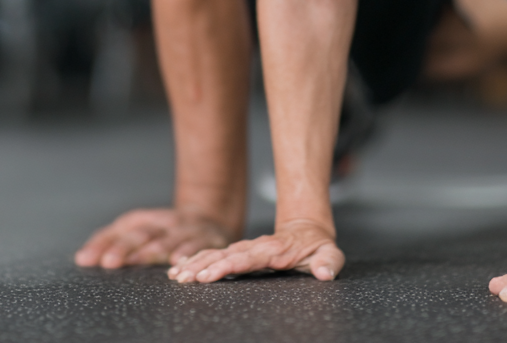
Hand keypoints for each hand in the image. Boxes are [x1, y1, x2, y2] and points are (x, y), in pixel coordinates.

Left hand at [75, 207, 232, 268]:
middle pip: (142, 233)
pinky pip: (197, 245)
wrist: (208, 218)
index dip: (104, 244)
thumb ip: (110, 242)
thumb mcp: (137, 231)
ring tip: (143, 257)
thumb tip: (81, 258)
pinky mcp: (206, 239)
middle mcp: (162, 223)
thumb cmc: (163, 230)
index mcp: (143, 220)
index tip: (88, 260)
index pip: (120, 231)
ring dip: (155, 248)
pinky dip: (188, 251)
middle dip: (126, 247)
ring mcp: (184, 230)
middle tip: (111, 262)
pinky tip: (179, 261)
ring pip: (169, 237)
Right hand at [167, 219, 343, 282]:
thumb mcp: (329, 253)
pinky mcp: (240, 252)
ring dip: (196, 264)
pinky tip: (184, 267)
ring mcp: (247, 248)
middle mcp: (256, 247)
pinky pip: (216, 254)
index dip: (226, 266)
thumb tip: (325, 273)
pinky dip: (199, 260)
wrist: (307, 228)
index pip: (246, 258)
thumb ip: (329, 262)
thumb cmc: (317, 245)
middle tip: (183, 277)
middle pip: (224, 255)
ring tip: (177, 275)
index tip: (208, 274)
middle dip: (202, 266)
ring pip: (217, 254)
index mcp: (273, 250)